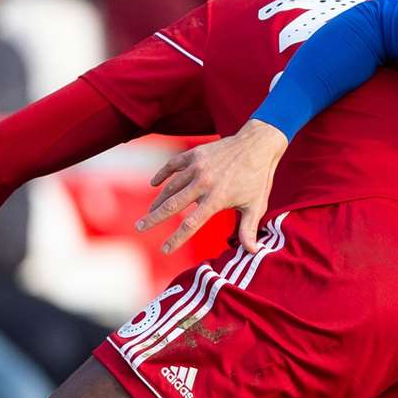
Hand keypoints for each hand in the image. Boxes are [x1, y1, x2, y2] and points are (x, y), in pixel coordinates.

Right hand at [139, 120, 289, 253]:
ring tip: (148, 212)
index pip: (191, 224)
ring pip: (170, 186)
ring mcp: (197, 167)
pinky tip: (154, 184)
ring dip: (157, 200)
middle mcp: (203, 183)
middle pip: (172, 205)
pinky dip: (162, 174)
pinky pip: (172, 165)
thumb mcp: (256, 206)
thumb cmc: (258, 178)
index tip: (165, 249)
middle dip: (154, 218)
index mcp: (216, 198)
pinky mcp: (194, 154)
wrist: (257, 144)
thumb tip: (252, 252)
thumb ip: (249, 230)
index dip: (177, 239)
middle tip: (139, 228)